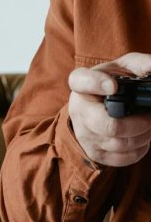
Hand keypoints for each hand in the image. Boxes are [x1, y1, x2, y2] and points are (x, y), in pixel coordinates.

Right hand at [68, 52, 150, 166]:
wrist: (94, 108)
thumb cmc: (112, 84)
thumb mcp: (123, 68)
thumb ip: (141, 64)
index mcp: (81, 83)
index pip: (82, 82)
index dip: (97, 84)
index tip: (113, 86)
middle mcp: (78, 110)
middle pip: (111, 125)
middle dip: (140, 123)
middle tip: (149, 115)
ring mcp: (85, 135)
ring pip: (121, 144)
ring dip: (144, 135)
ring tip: (148, 124)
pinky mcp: (95, 153)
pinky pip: (124, 157)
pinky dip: (140, 148)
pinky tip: (141, 136)